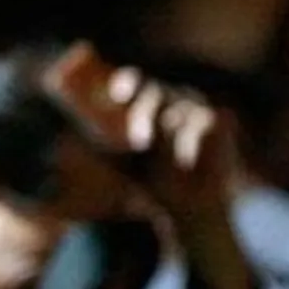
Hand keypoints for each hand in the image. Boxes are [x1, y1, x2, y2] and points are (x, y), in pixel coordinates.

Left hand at [107, 68, 238, 226]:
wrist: (189, 206)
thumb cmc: (151, 180)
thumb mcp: (119, 163)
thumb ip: (98, 146)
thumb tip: (68, 135)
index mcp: (148, 102)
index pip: (136, 81)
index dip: (127, 83)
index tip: (117, 96)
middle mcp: (173, 98)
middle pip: (155, 92)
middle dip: (144, 115)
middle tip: (138, 143)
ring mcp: (198, 107)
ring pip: (178, 112)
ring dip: (171, 142)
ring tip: (173, 167)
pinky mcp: (220, 119)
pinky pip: (202, 123)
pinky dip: (191, 145)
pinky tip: (189, 162)